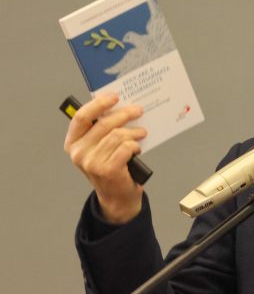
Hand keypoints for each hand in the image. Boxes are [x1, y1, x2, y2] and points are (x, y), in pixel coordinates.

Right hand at [64, 93, 146, 223]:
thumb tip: (119, 106)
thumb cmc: (110, 167)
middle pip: (103, 123)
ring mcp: (91, 163)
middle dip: (124, 114)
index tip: (114, 97)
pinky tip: (137, 148)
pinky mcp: (107, 170)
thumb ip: (101, 130)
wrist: (117, 197)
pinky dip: (135, 145)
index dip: (98, 104)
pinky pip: (126, 147)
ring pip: (118, 135)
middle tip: (138, 110)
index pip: (81, 117)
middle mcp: (78, 153)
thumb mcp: (99, 147)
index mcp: (72, 143)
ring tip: (141, 133)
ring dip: (134, 132)